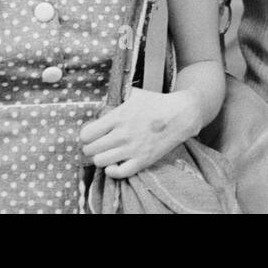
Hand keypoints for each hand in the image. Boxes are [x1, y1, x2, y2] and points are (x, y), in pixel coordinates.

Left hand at [79, 88, 198, 178]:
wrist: (181, 114)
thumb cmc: (156, 102)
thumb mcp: (134, 94)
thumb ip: (116, 99)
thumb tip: (101, 106)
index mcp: (118, 117)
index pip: (86, 134)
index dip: (86, 135)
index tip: (92, 134)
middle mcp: (122, 134)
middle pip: (90, 150)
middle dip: (91, 147)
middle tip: (98, 145)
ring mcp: (132, 149)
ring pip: (100, 162)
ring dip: (101, 158)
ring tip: (107, 153)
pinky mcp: (142, 161)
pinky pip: (118, 173)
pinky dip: (113, 170)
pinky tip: (115, 164)